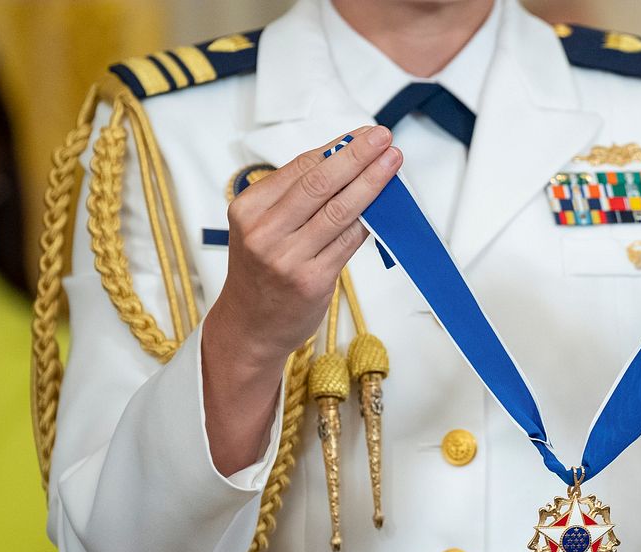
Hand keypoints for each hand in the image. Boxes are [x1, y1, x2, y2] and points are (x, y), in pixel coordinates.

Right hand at [208, 126, 402, 366]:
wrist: (250, 327)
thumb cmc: (261, 272)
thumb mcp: (262, 228)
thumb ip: (295, 198)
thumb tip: (346, 161)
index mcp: (248, 209)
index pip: (299, 168)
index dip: (336, 147)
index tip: (362, 134)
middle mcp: (264, 232)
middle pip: (320, 183)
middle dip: (357, 156)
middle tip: (383, 137)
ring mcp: (288, 258)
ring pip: (339, 210)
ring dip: (371, 183)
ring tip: (392, 163)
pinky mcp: (312, 281)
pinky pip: (348, 242)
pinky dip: (368, 220)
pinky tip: (385, 205)